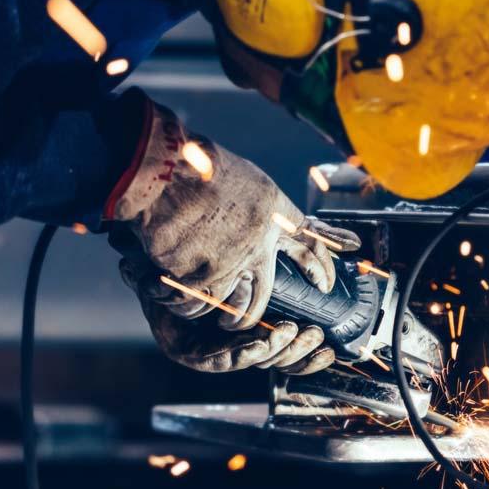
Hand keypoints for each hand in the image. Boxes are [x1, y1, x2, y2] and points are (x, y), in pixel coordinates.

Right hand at [107, 98, 359, 371]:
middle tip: (241, 321)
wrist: (161, 173)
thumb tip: (270, 229)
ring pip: (226, 307)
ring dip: (215, 313)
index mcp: (271, 218)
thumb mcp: (246, 181)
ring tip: (206, 309)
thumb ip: (261, 211)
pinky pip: (190, 301)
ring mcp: (224, 266)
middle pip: (261, 298)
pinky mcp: (193, 277)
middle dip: (251, 316)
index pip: (309, 245)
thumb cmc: (199, 168)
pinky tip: (175, 294)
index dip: (321, 267)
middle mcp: (254, 248)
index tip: (327, 284)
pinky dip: (181, 301)